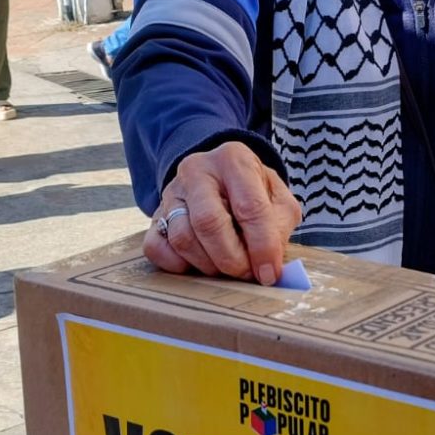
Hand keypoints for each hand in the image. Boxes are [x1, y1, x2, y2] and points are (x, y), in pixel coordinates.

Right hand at [143, 141, 302, 282]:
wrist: (219, 177)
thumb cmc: (252, 191)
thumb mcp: (277, 198)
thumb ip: (279, 228)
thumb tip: (271, 268)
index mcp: (234, 160)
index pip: (249, 207)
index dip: (262, 246)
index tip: (269, 273)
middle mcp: (197, 171)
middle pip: (209, 223)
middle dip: (232, 259)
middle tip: (246, 274)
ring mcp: (171, 192)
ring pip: (182, 238)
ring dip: (208, 265)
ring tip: (226, 268)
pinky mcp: (155, 214)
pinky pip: (156, 248)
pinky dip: (178, 265)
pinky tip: (199, 263)